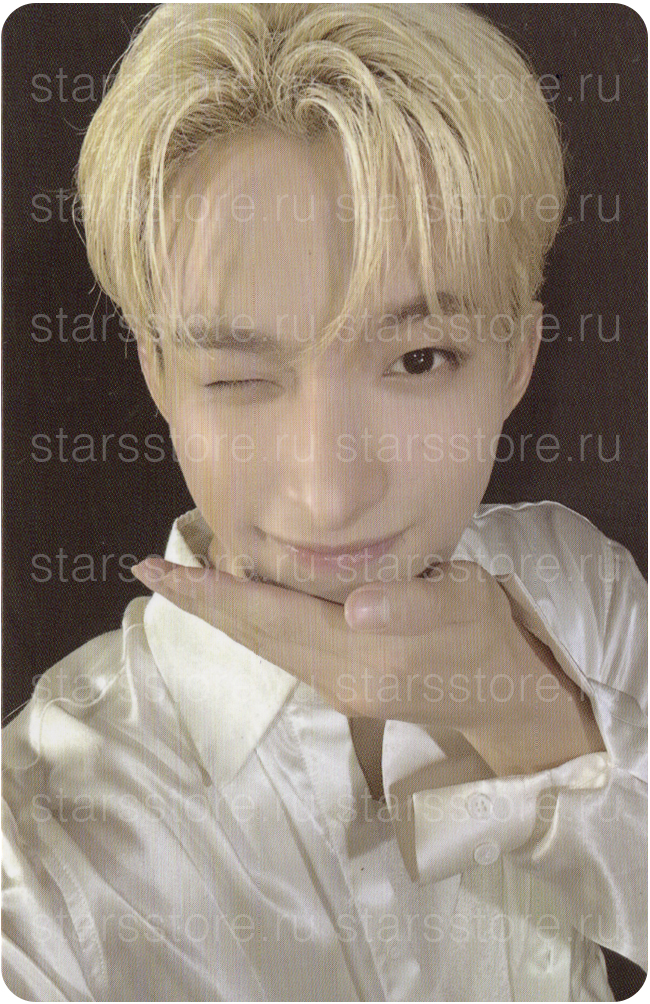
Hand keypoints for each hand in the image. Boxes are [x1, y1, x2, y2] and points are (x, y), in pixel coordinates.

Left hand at [131, 557, 604, 775]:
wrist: (506, 695)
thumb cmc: (487, 634)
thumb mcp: (466, 606)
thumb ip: (414, 606)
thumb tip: (357, 607)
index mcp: (364, 655)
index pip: (271, 617)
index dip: (215, 593)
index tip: (162, 572)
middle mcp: (338, 679)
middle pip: (255, 635)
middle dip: (200, 603)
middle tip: (149, 572)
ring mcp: (338, 690)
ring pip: (265, 646)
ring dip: (220, 615)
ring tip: (180, 584)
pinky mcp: (343, 691)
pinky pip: (284, 652)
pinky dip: (251, 625)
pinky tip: (236, 604)